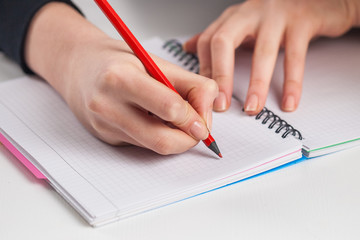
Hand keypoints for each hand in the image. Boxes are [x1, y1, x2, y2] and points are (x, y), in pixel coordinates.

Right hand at [25, 2, 217, 153]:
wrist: (77, 67)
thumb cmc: (115, 59)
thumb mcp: (153, 60)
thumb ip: (188, 83)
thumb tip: (210, 106)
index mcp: (120, 78)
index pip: (169, 108)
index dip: (194, 118)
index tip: (205, 119)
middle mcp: (107, 106)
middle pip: (162, 140)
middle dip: (189, 139)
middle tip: (199, 129)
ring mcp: (104, 126)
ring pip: (154, 147)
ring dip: (175, 138)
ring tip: (178, 120)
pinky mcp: (106, 138)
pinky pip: (142, 145)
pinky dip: (158, 136)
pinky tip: (155, 120)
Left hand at [185, 0, 359, 113]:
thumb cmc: (275, 16)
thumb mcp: (241, 23)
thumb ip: (216, 35)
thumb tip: (188, 47)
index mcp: (233, 17)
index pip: (207, 42)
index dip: (204, 70)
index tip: (205, 97)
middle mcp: (250, 14)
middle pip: (223, 41)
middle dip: (220, 75)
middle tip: (221, 105)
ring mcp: (276, 16)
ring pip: (262, 52)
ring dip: (256, 84)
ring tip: (252, 108)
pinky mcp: (303, 22)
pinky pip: (295, 57)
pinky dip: (292, 83)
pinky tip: (289, 102)